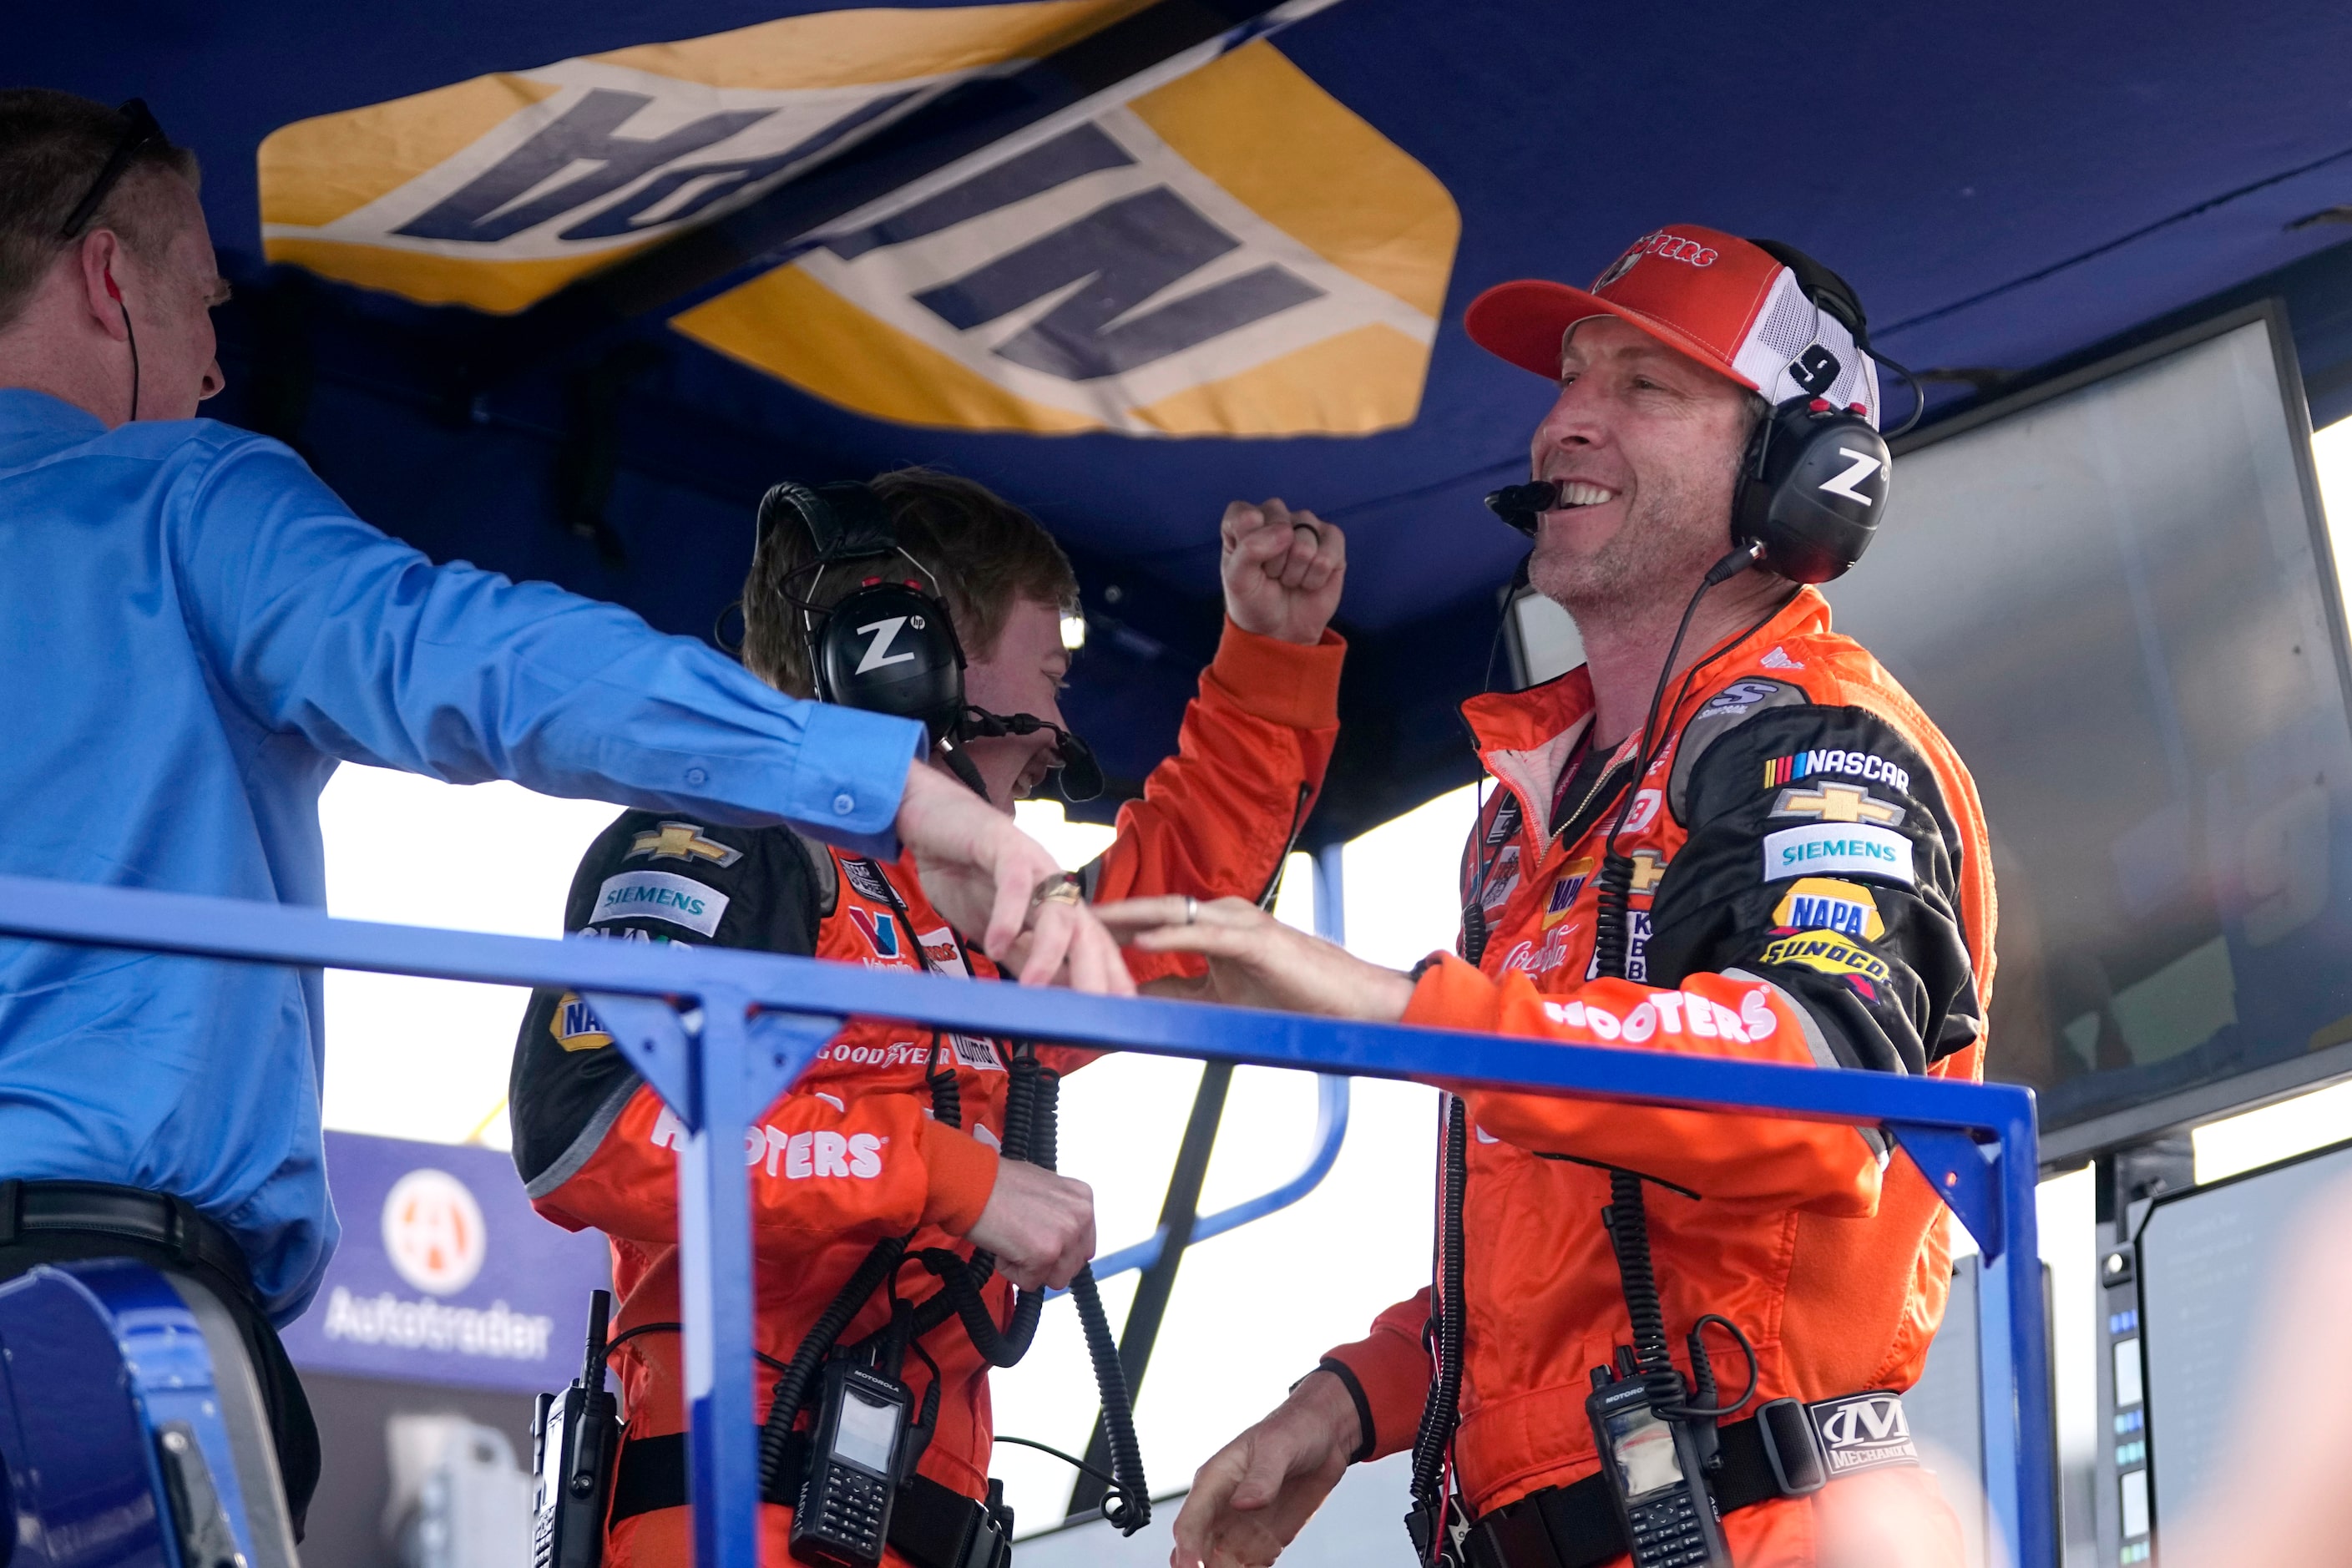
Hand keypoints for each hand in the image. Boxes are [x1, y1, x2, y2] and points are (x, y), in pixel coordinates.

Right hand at [896, 764, 1134, 994]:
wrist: (931, 818)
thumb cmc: (965, 876)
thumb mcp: (998, 932)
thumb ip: (1026, 961)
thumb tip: (1051, 1004)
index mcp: (1059, 908)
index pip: (1097, 948)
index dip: (1112, 982)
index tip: (1121, 1020)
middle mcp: (1056, 887)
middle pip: (1089, 934)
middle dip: (1096, 976)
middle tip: (1092, 1017)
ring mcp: (1035, 864)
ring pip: (1058, 912)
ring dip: (1050, 952)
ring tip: (1033, 987)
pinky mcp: (1005, 845)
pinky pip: (1015, 884)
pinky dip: (1008, 916)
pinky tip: (995, 944)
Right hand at [963, 1158, 1095, 1290]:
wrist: (973, 1183)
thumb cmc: (999, 1183)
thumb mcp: (1044, 1189)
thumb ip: (1059, 1213)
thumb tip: (1060, 1237)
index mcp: (1082, 1198)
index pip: (1083, 1245)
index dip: (1058, 1249)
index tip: (1038, 1240)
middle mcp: (1081, 1216)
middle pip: (1072, 1265)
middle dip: (1046, 1261)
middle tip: (1021, 1239)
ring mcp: (1065, 1236)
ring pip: (1055, 1279)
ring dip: (1030, 1267)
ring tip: (1012, 1241)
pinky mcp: (1045, 1255)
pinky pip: (1030, 1283)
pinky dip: (1011, 1271)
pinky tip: (1002, 1246)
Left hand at [1093, 897, 1412, 1020]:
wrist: (1348, 1006)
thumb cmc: (1291, 1001)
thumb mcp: (1218, 1000)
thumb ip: (1176, 993)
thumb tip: (1130, 1000)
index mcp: (1213, 926)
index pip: (1151, 920)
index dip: (1111, 923)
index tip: (1069, 927)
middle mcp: (1222, 915)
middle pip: (1152, 909)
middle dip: (1107, 913)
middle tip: (1060, 913)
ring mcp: (1239, 922)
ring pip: (1173, 915)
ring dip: (1127, 919)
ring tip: (1084, 922)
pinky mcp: (1256, 940)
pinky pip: (1204, 936)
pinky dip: (1169, 938)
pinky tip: (1137, 943)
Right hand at [1170, 1370, 1360, 1567]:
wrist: (1326, 1437)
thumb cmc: (1294, 1429)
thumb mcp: (1279, 1446)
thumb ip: (1262, 1476)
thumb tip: (1242, 1503)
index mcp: (1214, 1481)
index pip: (1190, 1522)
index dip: (1188, 1549)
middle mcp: (1222, 1509)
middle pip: (1198, 1550)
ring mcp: (1241, 1528)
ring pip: (1219, 1564)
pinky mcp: (1263, 1542)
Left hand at [1221, 500, 1345, 645]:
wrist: (1280, 629)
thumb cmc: (1254, 600)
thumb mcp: (1237, 580)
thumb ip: (1250, 549)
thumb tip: (1286, 531)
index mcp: (1245, 519)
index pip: (1244, 515)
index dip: (1247, 547)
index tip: (1247, 567)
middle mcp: (1277, 515)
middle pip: (1279, 526)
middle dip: (1274, 562)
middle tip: (1271, 574)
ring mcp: (1306, 525)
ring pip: (1304, 544)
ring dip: (1294, 573)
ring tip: (1289, 579)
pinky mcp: (1332, 540)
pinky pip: (1328, 554)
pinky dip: (1315, 577)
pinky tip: (1308, 581)